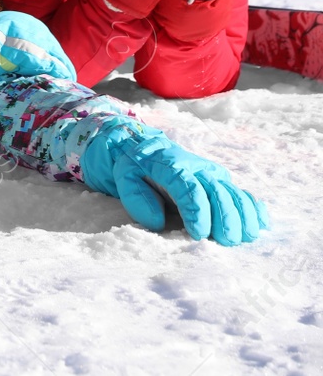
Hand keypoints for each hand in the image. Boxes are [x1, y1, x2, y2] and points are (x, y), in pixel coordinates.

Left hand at [80, 125, 266, 245]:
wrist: (142, 146)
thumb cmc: (133, 167)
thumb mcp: (124, 177)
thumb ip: (137, 198)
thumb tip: (158, 222)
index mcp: (171, 166)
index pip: (189, 189)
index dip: (197, 212)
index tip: (198, 235)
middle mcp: (196, 168)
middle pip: (218, 192)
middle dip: (225, 218)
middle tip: (226, 241)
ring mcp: (212, 174)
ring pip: (234, 193)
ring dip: (243, 215)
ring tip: (245, 237)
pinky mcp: (221, 180)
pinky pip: (242, 192)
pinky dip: (254, 207)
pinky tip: (261, 223)